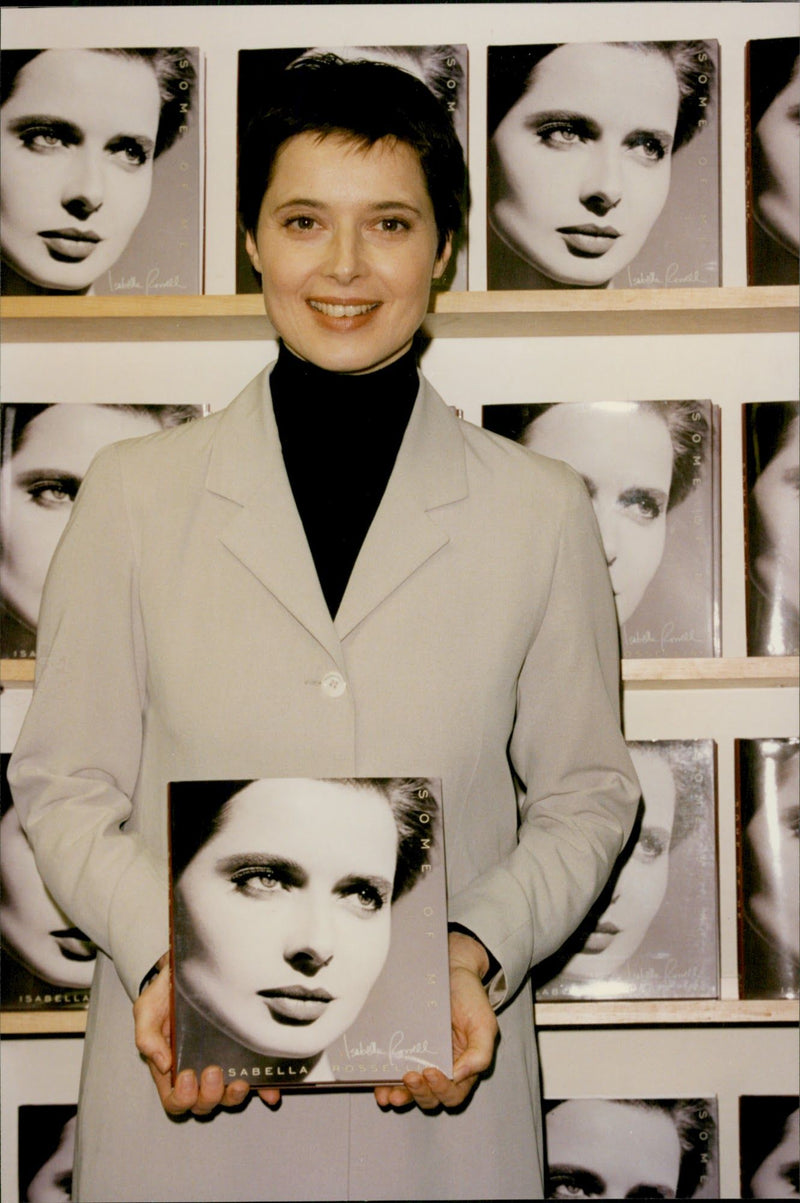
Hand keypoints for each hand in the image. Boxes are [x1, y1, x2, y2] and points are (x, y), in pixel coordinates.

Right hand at [133, 954, 280, 1114]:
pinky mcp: (241, 1055)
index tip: (188, 1075)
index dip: (182, 1098)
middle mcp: (197, 1073)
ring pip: (228, 1097)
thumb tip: (163, 1065)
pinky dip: (263, 1090)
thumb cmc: (165, 996)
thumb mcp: (147, 1010)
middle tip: (214, 1070)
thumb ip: (147, 1037)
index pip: (175, 1100)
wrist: (189, 970)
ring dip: (235, 1097)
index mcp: (171, 1069)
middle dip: (210, 1096)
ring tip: (239, 1082)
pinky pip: (255, 1080)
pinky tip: (270, 1092)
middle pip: (204, 1104)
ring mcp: (222, 1065)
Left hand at [374, 931, 497, 1110]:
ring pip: (411, 1092)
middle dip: (420, 1094)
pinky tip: (379, 1087)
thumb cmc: (470, 997)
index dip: (442, 1089)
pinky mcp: (404, 1051)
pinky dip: (386, 1084)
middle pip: (431, 1097)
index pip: (454, 1093)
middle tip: (409, 1078)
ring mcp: (421, 1061)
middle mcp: (442, 1069)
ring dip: (401, 1096)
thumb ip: (480, 1053)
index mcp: (464, 1068)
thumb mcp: (484, 1023)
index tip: (430, 1071)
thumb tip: (459, 1076)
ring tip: (389, 1094)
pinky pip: (394, 1074)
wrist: (451, 970)